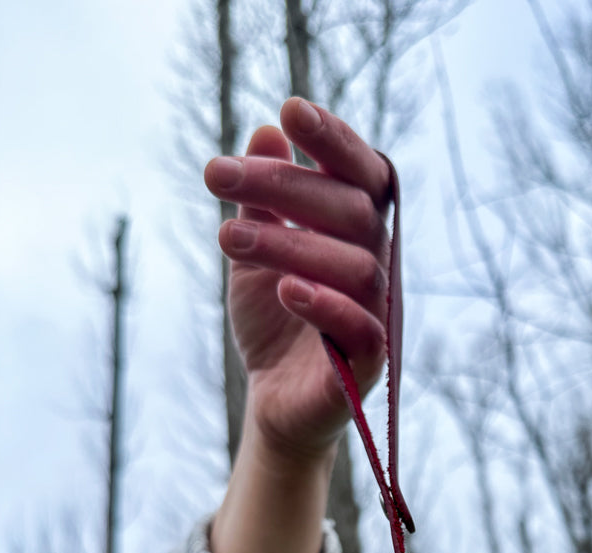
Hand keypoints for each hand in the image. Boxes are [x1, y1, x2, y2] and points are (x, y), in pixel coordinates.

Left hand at [204, 97, 391, 466]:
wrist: (274, 403)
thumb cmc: (274, 324)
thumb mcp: (255, 254)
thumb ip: (262, 203)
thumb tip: (264, 132)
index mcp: (357, 237)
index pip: (364, 177)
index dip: (336, 141)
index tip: (289, 108)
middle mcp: (377, 269)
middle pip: (353, 212)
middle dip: (283, 188)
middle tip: (214, 175)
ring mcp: (377, 317)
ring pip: (357, 267)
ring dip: (290, 245)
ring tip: (226, 240)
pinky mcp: (367, 366)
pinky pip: (364, 331)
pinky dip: (326, 306)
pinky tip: (284, 288)